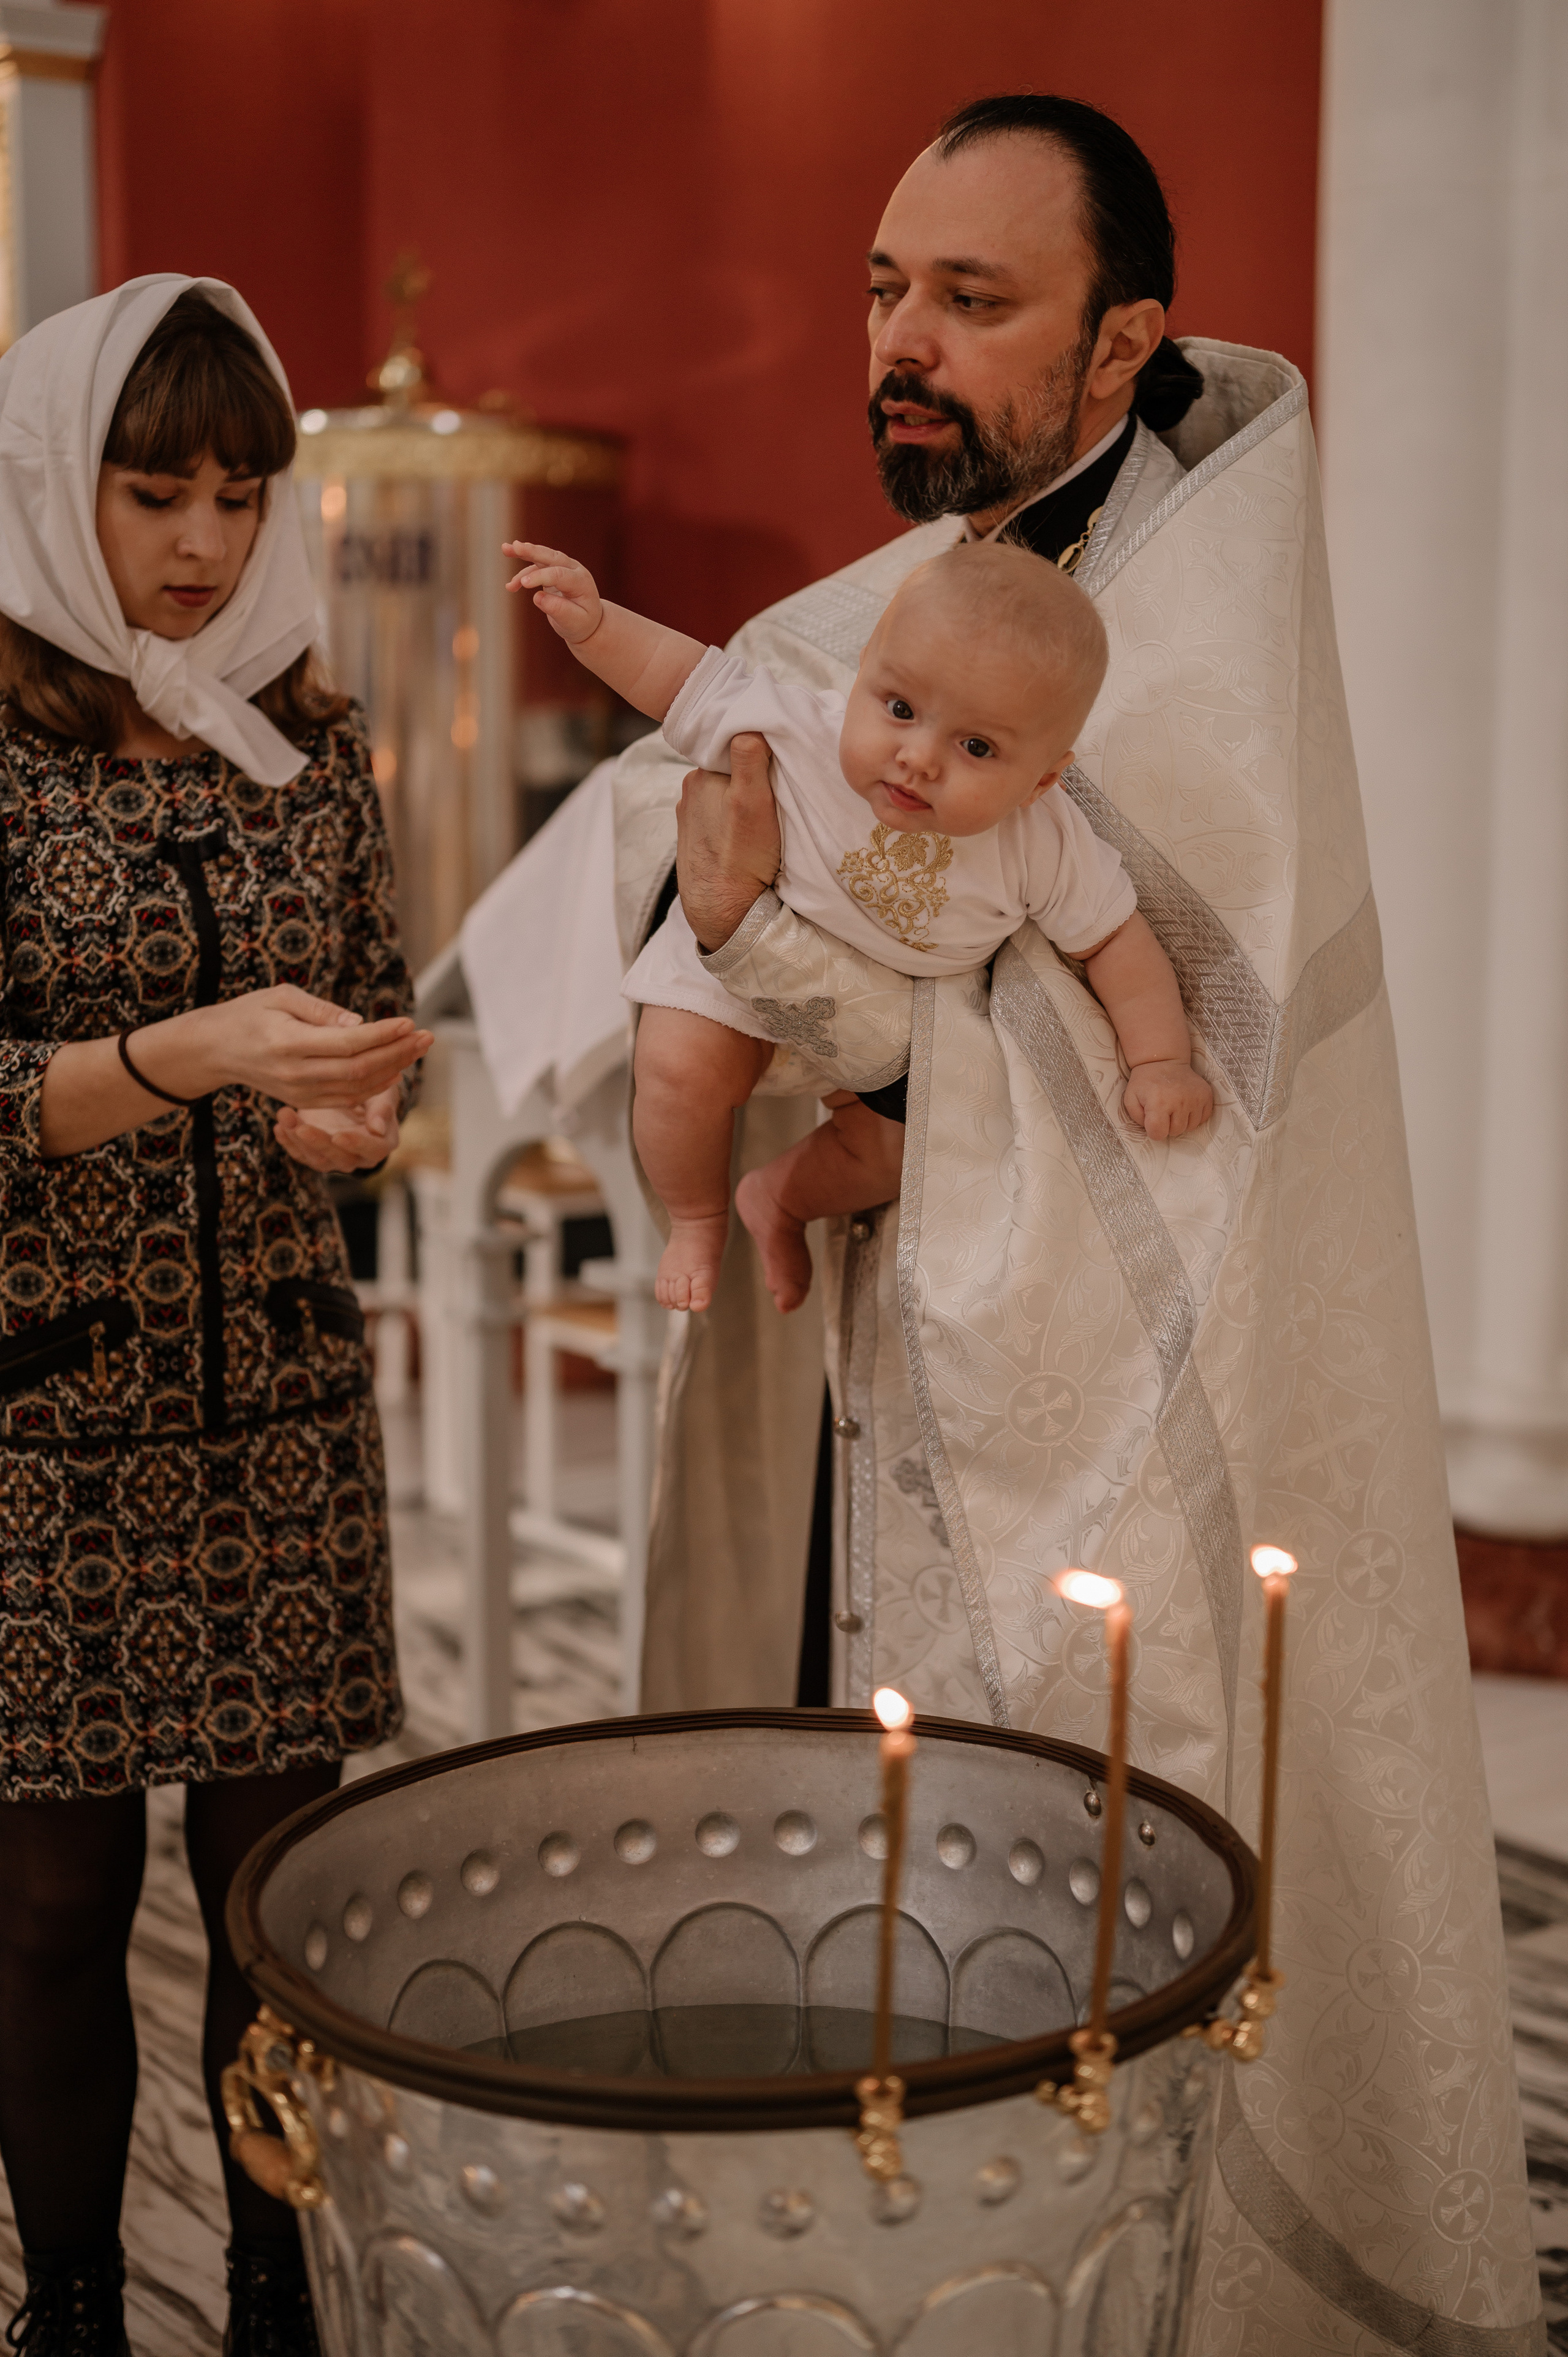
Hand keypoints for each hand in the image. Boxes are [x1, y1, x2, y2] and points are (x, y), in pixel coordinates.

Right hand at [133, 986, 430, 1108]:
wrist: (217, 1050)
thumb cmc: (250, 1013)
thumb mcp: (281, 997)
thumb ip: (321, 1011)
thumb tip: (361, 1024)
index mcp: (289, 1044)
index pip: (347, 1043)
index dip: (382, 1035)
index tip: (409, 1022)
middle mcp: (296, 1074)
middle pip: (359, 1069)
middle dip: (398, 1053)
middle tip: (427, 1036)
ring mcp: (300, 1093)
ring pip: (357, 1087)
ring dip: (393, 1069)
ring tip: (418, 1048)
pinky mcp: (304, 1101)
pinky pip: (347, 1097)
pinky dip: (375, 1085)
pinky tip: (396, 1068)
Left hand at [276, 1089, 400, 1173]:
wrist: (350, 1090)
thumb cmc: (372, 1089)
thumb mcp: (382, 1092)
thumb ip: (382, 1109)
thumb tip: (377, 1129)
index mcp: (383, 1142)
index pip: (374, 1151)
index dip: (357, 1145)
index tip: (339, 1135)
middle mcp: (360, 1156)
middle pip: (342, 1159)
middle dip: (320, 1143)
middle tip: (302, 1128)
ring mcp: (336, 1157)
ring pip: (318, 1159)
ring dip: (299, 1141)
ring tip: (285, 1116)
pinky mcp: (316, 1154)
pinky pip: (300, 1154)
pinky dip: (288, 1141)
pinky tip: (280, 1125)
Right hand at [503, 540, 602, 644]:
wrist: (589, 621)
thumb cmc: (582, 622)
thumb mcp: (575, 621)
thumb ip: (559, 610)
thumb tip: (538, 597)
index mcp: (581, 582)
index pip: (559, 574)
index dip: (540, 577)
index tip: (523, 584)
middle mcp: (574, 570)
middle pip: (552, 556)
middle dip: (533, 551)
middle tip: (515, 546)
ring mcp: (564, 567)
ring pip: (542, 556)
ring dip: (524, 552)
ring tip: (505, 548)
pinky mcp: (553, 570)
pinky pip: (536, 568)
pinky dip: (522, 574)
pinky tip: (510, 586)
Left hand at [676, 733, 781, 951]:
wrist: (722, 912)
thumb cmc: (741, 858)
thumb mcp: (752, 803)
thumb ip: (749, 759)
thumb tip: (749, 724)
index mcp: (701, 775)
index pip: (733, 746)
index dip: (759, 749)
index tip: (781, 761)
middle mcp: (691, 792)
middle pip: (730, 769)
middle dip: (752, 774)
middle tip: (779, 789)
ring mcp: (691, 817)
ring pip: (725, 793)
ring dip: (743, 798)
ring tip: (765, 816)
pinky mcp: (696, 839)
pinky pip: (719, 816)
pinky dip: (733, 819)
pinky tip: (748, 834)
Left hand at [1123, 1059, 1213, 1140]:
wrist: (1164, 1061)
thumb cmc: (1145, 1082)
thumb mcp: (1131, 1099)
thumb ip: (1137, 1118)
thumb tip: (1152, 1130)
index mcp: (1159, 1103)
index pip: (1158, 1134)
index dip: (1153, 1131)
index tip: (1152, 1121)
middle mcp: (1180, 1101)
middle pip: (1176, 1132)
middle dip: (1168, 1126)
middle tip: (1163, 1112)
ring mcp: (1195, 1098)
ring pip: (1190, 1127)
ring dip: (1182, 1122)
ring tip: (1174, 1108)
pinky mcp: (1206, 1096)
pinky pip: (1203, 1118)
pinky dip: (1194, 1116)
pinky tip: (1186, 1106)